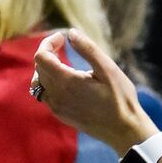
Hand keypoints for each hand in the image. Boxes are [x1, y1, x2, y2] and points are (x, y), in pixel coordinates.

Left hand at [31, 29, 157, 152]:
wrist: (123, 130)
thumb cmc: (120, 98)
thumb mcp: (107, 69)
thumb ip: (88, 49)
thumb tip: (71, 33)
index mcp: (67, 82)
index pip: (41, 57)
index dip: (49, 42)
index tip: (63, 37)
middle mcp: (57, 96)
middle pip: (39, 67)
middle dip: (48, 52)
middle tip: (65, 45)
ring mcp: (57, 107)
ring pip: (38, 82)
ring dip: (46, 68)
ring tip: (63, 61)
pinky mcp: (60, 114)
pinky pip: (45, 95)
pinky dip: (49, 82)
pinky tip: (66, 80)